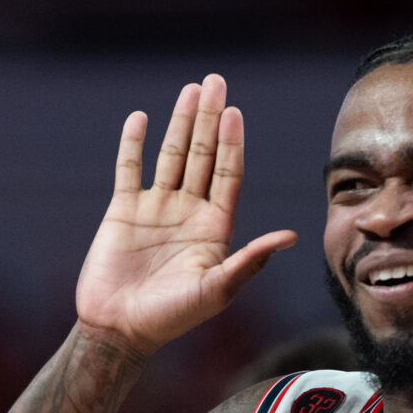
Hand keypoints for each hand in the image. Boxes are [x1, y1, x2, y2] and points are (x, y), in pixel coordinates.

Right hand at [76, 74, 296, 353]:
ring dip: (180, 123)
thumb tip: (291, 236)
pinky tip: (141, 118)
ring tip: (190, 90)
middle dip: (209, 120)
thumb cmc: (172, 317)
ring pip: (171, 156)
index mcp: (215, 229)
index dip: (231, 143)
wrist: (121, 330)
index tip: (234, 112)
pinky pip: (129, 169)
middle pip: (202, 156)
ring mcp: (156, 209)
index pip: (228, 175)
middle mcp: (189, 213)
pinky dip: (134, 144)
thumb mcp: (217, 290)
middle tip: (216, 82)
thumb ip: (250, 260)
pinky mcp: (123, 212)